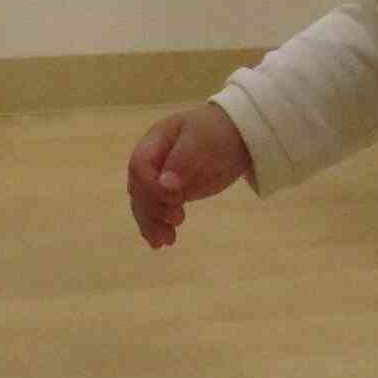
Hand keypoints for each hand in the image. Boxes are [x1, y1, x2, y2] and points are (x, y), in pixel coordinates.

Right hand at [126, 101, 253, 249]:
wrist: (239, 135)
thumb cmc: (220, 133)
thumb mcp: (203, 141)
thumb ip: (182, 161)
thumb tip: (163, 184)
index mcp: (155, 141)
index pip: (140, 166)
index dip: (151, 186)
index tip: (175, 198)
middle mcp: (153, 161)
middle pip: (138, 188)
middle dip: (152, 208)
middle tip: (178, 220)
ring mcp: (161, 178)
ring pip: (144, 203)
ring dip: (152, 223)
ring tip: (168, 241)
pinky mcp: (172, 193)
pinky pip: (157, 210)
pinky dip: (156, 226)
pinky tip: (160, 243)